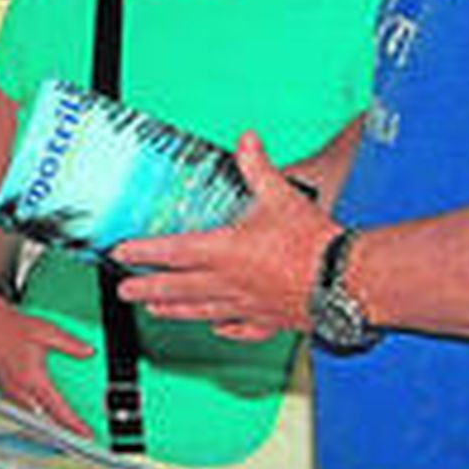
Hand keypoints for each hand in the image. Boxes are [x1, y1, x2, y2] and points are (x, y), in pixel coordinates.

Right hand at [0, 293, 95, 436]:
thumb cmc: (10, 327)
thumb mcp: (45, 330)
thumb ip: (69, 343)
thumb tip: (88, 352)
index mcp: (32, 378)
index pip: (57, 409)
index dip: (74, 425)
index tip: (86, 434)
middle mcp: (20, 390)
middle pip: (47, 419)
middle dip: (64, 427)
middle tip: (79, 431)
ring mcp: (11, 393)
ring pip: (35, 415)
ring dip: (50, 420)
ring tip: (65, 423)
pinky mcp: (6, 392)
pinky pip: (24, 407)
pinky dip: (37, 411)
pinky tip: (44, 407)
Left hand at [113, 131, 337, 340]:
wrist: (348, 280)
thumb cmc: (312, 241)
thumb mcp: (281, 194)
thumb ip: (257, 166)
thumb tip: (246, 139)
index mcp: (224, 251)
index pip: (172, 252)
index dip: (142, 252)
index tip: (120, 253)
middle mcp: (229, 283)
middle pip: (177, 288)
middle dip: (147, 289)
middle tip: (123, 291)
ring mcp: (248, 306)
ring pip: (201, 311)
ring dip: (174, 311)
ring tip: (154, 312)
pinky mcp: (270, 321)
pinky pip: (240, 329)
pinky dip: (224, 328)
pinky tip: (216, 328)